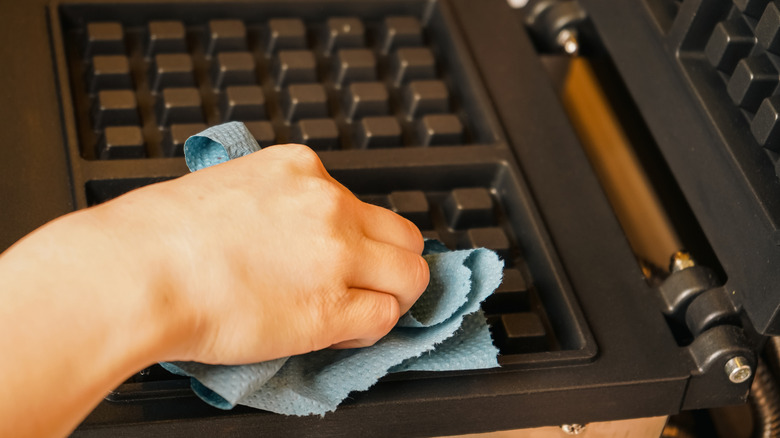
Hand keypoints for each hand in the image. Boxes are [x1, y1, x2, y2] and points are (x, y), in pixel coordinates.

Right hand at [89, 144, 428, 364]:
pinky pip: (385, 316)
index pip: (361, 203)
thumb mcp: (227, 187)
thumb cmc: (157, 236)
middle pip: (403, 235)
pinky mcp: (331, 307)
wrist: (135, 272)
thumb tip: (290, 233)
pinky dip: (369, 329)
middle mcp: (328, 205)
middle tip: (367, 284)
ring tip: (357, 311)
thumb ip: (274, 202)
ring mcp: (336, 254)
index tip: (344, 255)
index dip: (358, 237)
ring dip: (391, 296)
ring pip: (410, 275)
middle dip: (390, 263)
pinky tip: (340, 332)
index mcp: (300, 168)